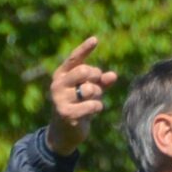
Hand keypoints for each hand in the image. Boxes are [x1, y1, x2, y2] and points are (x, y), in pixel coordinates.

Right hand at [44, 37, 115, 156]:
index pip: (74, 58)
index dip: (85, 49)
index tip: (95, 39)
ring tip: (92, 101)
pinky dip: (97, 107)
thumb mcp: (89, 92)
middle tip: (96, 87)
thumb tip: (113, 75)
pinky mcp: (66, 113)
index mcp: (61, 74)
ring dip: (97, 95)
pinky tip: (92, 112)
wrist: (64, 132)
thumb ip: (100, 82)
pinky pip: (92, 105)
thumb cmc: (78, 106)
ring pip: (89, 89)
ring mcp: (60, 99)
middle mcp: (57, 84)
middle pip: (84, 71)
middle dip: (96, 78)